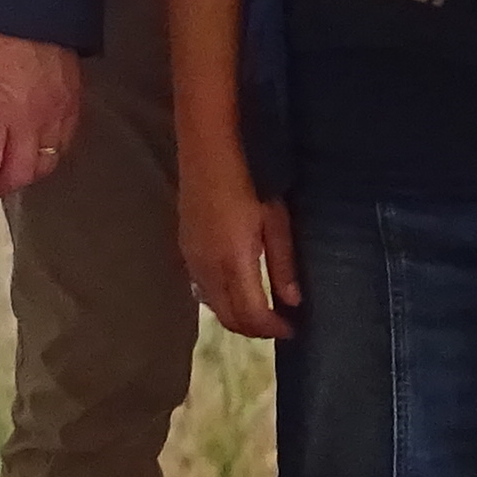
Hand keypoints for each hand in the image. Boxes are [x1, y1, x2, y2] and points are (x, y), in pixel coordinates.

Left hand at [0, 31, 82, 199]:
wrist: (24, 4)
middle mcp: (28, 121)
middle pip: (20, 175)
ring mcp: (56, 113)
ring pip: (47, 165)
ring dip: (26, 173)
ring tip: (10, 166)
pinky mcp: (74, 103)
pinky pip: (65, 144)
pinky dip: (49, 155)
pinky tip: (34, 148)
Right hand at [177, 154, 304, 339]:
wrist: (208, 146)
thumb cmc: (250, 177)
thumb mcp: (276, 219)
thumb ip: (282, 263)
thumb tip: (292, 301)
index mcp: (234, 261)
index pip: (251, 314)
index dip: (272, 329)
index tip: (292, 330)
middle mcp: (208, 268)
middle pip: (228, 316)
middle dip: (254, 330)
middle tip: (278, 326)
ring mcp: (192, 259)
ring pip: (212, 305)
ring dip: (236, 317)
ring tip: (261, 312)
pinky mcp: (184, 248)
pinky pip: (201, 289)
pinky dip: (221, 300)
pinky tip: (237, 290)